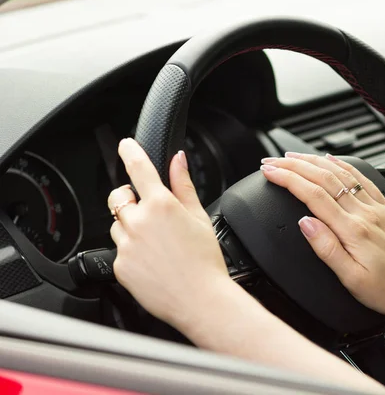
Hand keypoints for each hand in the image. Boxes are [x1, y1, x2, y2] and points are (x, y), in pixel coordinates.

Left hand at [107, 138, 233, 328]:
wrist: (200, 300)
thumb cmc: (205, 261)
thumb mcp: (200, 217)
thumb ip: (184, 186)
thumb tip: (178, 160)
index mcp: (161, 205)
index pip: (139, 169)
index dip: (130, 152)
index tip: (126, 146)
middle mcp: (139, 222)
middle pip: (119, 197)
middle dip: (129, 198)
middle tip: (148, 211)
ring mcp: (126, 245)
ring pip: (117, 225)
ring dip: (130, 227)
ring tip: (156, 244)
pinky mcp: (120, 266)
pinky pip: (119, 250)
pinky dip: (131, 252)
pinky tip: (152, 262)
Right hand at [260, 152, 384, 316]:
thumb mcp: (351, 279)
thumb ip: (326, 248)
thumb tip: (304, 223)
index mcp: (353, 230)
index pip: (313, 195)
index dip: (288, 179)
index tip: (270, 172)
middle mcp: (365, 213)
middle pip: (324, 178)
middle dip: (294, 165)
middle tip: (272, 161)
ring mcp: (376, 208)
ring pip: (341, 173)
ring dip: (314, 161)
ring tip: (292, 156)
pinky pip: (362, 178)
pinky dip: (343, 165)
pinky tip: (331, 159)